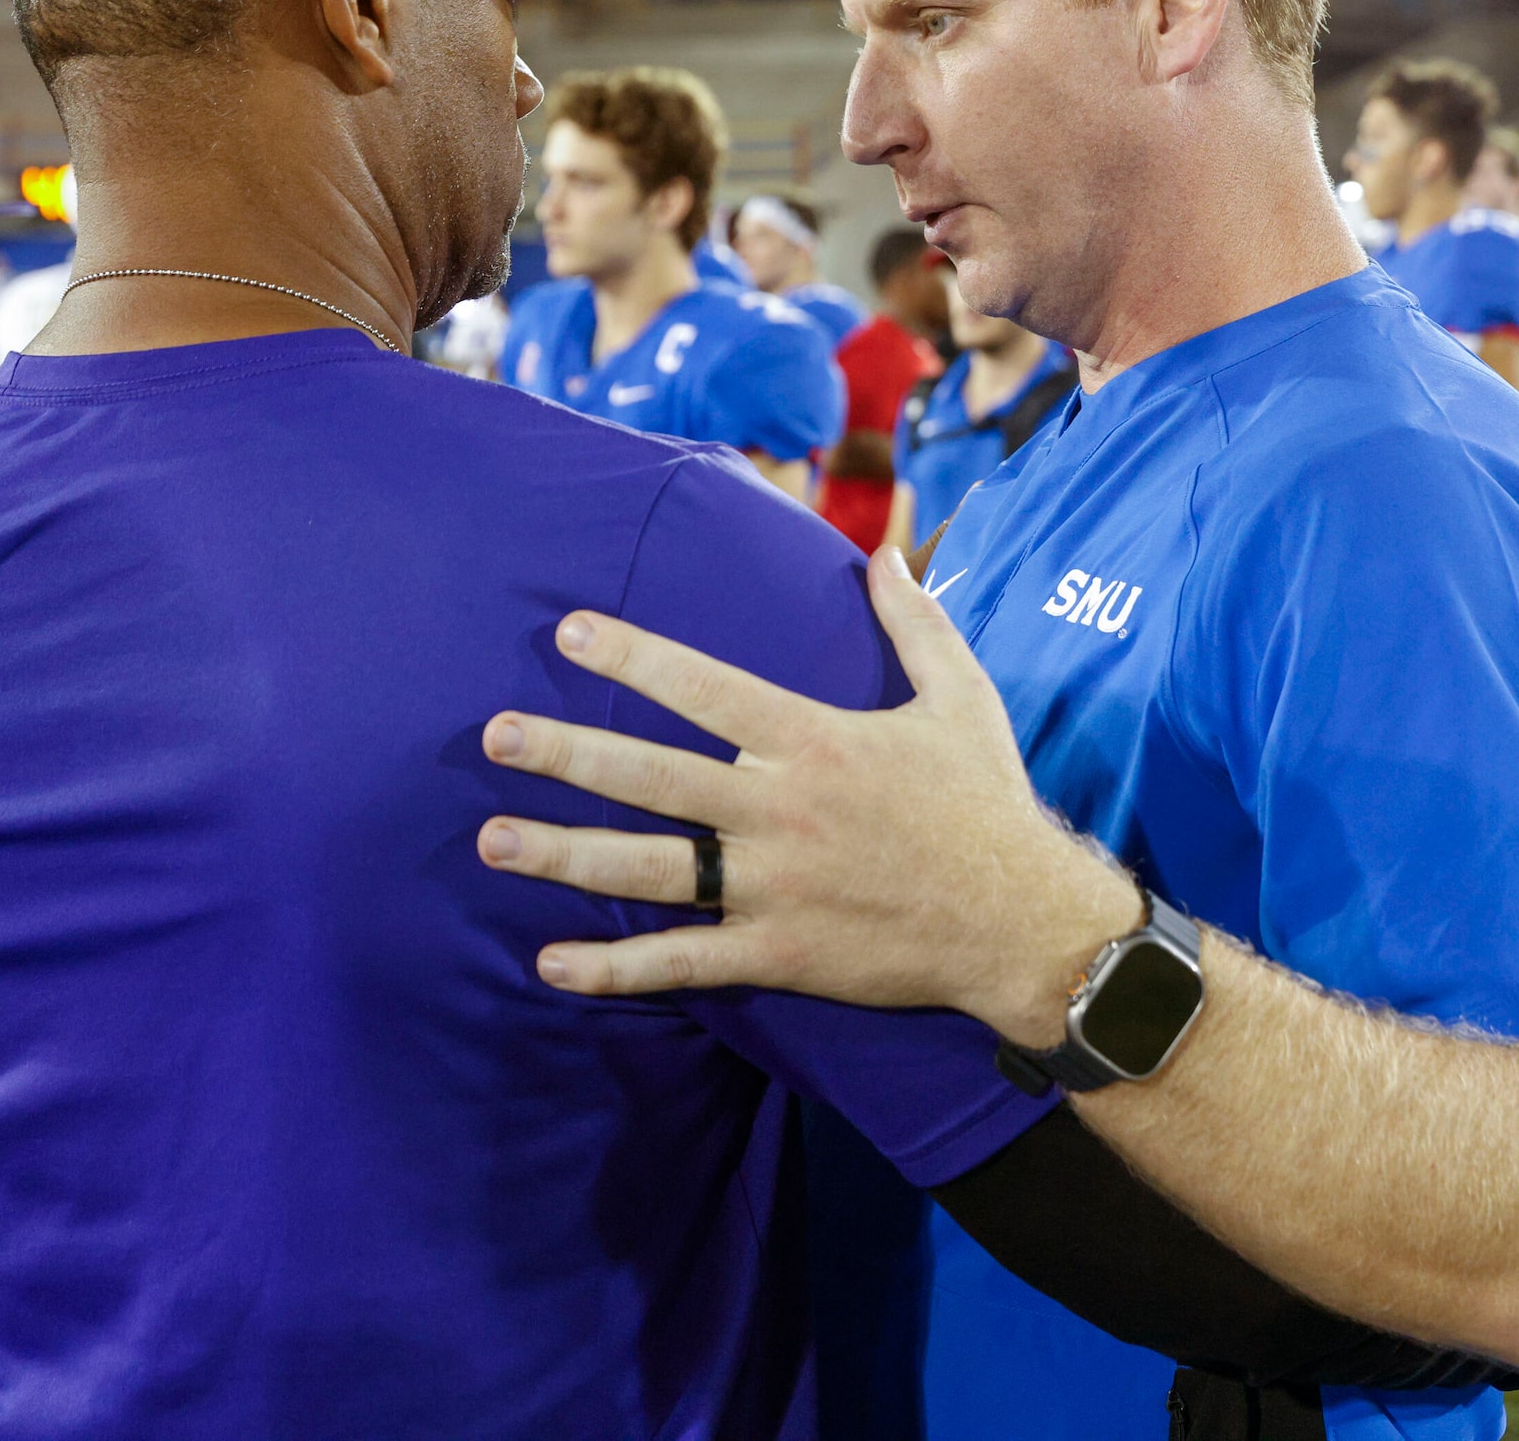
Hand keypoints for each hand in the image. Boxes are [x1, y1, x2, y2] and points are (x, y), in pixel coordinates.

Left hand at [475, 546, 1141, 1044]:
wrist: (1024, 922)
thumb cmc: (988, 803)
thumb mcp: (962, 696)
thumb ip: (915, 621)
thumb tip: (887, 550)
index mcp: (815, 741)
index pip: (705, 688)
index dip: (634, 655)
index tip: (569, 629)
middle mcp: (781, 811)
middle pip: (652, 775)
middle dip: (567, 752)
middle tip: (495, 735)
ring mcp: (774, 887)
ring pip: (648, 869)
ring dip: (564, 855)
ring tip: (494, 839)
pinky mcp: (780, 953)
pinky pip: (682, 961)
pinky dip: (615, 969)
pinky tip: (551, 963)